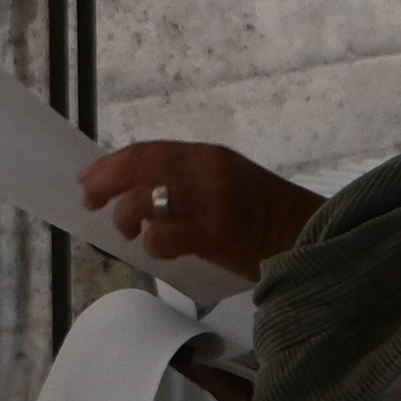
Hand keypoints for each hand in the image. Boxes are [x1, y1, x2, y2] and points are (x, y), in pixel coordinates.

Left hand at [73, 141, 321, 287]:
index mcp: (208, 156)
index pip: (148, 151)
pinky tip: (156, 248)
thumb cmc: (266, 215)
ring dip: (126, 217)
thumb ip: (188, 180)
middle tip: (88, 200)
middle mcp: (206, 171)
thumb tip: (138, 192)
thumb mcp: (226, 181)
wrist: (312, 237)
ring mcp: (210, 201)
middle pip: (139, 167)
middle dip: (105, 183)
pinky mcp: (215, 233)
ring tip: (128, 231)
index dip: (111, 164)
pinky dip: (152, 243)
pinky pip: (163, 236)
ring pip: (144, 199)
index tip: (88, 176)